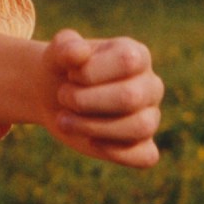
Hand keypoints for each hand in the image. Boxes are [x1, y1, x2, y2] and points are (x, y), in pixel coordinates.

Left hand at [38, 27, 163, 167]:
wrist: (53, 94)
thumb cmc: (62, 69)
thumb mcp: (57, 53)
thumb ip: (65, 46)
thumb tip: (80, 52)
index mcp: (137, 55)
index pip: (128, 61)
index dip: (91, 71)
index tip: (70, 74)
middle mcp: (150, 86)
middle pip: (131, 97)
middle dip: (86, 101)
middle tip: (63, 97)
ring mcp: (150, 116)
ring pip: (140, 127)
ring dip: (93, 127)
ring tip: (64, 120)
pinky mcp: (142, 146)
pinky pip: (145, 156)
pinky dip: (115, 152)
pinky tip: (90, 140)